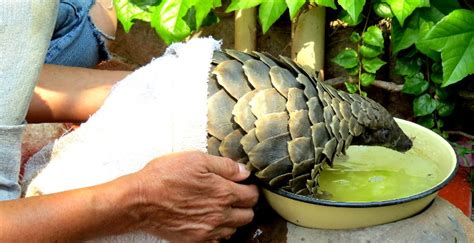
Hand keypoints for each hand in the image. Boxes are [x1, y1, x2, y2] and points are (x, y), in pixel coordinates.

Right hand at [129, 151, 258, 241]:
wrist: (139, 201)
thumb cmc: (165, 176)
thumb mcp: (196, 159)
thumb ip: (225, 166)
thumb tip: (243, 171)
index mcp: (223, 193)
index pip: (251, 196)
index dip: (250, 188)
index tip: (244, 184)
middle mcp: (219, 215)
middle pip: (247, 215)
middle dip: (245, 205)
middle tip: (235, 196)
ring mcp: (208, 230)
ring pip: (234, 229)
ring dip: (232, 219)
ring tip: (221, 208)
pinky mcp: (195, 240)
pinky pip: (217, 240)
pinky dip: (218, 232)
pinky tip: (209, 221)